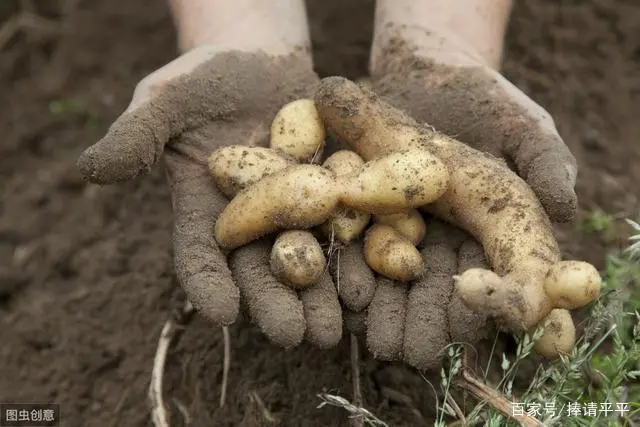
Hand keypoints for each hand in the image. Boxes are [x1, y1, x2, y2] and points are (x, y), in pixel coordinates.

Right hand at [77, 47, 342, 348]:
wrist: (260, 61)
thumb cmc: (204, 79)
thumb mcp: (166, 99)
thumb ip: (135, 134)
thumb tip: (90, 169)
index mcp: (204, 211)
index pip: (200, 256)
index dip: (207, 284)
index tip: (220, 312)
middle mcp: (249, 223)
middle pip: (259, 270)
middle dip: (275, 304)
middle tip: (292, 336)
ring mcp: (293, 212)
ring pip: (307, 261)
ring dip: (321, 296)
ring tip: (336, 327)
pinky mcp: (333, 195)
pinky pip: (345, 229)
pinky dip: (357, 255)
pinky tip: (370, 283)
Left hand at [341, 27, 578, 369]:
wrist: (424, 74)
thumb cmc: (484, 103)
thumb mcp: (520, 126)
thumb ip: (546, 161)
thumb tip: (564, 207)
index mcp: (502, 237)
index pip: (514, 285)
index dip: (500, 299)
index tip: (471, 288)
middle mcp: (459, 251)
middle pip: (452, 304)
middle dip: (432, 326)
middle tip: (411, 346)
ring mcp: (415, 246)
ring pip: (405, 295)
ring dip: (392, 318)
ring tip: (377, 336)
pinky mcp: (371, 232)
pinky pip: (364, 265)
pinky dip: (355, 281)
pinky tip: (346, 298)